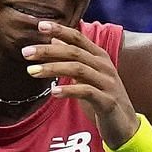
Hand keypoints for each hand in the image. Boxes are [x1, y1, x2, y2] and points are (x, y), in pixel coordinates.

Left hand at [22, 20, 139, 148]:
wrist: (125, 126)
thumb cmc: (103, 98)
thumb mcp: (87, 76)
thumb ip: (73, 58)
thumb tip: (53, 39)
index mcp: (100, 57)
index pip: (78, 38)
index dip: (60, 30)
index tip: (40, 25)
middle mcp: (105, 66)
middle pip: (74, 52)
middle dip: (48, 51)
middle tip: (25, 52)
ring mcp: (108, 83)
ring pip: (78, 69)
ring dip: (53, 68)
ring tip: (32, 71)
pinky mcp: (107, 101)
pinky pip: (86, 91)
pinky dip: (69, 90)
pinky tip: (53, 92)